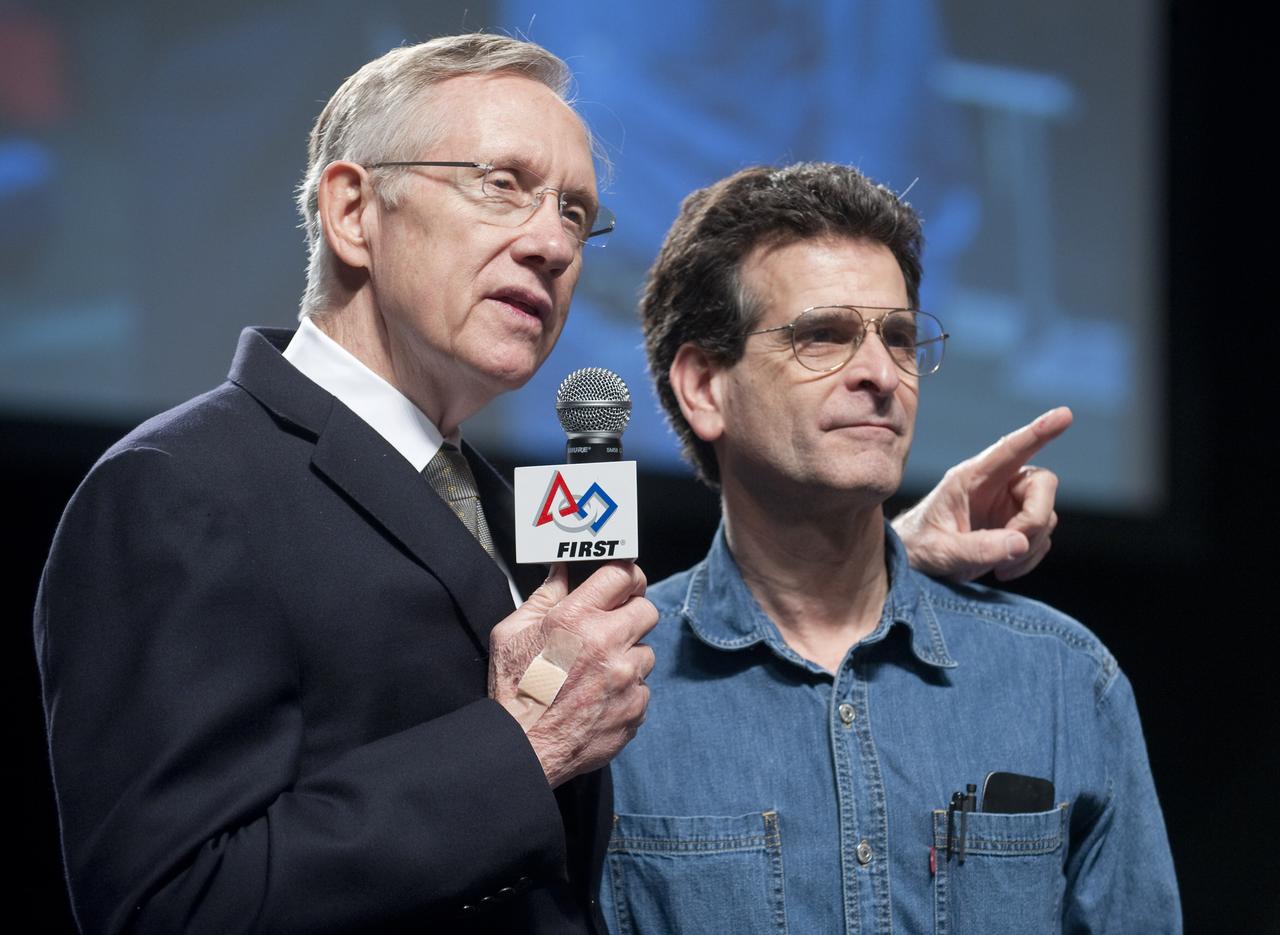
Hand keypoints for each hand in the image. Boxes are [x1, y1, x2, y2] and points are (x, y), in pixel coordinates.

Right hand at [489, 562, 656, 787]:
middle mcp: (607, 644)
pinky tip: (600, 698)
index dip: (627, 575)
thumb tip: (561, 572)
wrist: (522, 748)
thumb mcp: (512, 633)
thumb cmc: (514, 690)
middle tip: (613, 626)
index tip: (626, 582)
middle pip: (647, 610)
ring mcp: (625, 678)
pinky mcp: (635, 708)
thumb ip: (543, 597)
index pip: (622, 575)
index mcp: (576, 619)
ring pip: (646, 653)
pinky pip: (643, 689)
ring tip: (598, 672)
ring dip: (628, 658)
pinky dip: (627, 691)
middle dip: (632, 614)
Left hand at [892, 407, 1072, 581]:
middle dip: (1035, 518)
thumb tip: (1020, 543)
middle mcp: (995, 484)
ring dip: (1030, 545)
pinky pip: (1042, 537)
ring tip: (999, 567)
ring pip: (1046, 515)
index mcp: (971, 477)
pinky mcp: (1016, 525)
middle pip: (1042, 484)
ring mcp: (1008, 504)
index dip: (1038, 432)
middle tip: (1015, 547)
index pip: (1010, 449)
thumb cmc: (920, 547)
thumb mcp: (940, 551)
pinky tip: (1002, 569)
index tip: (1064, 414)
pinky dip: (1030, 557)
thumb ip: (977, 548)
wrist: (915, 563)